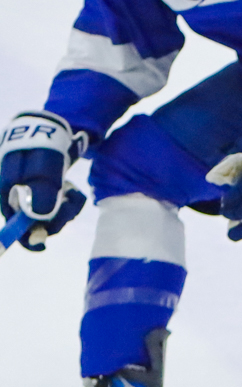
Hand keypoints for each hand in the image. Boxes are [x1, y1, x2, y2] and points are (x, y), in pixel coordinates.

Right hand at [0, 111, 88, 250]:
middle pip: (34, 223)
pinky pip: (57, 207)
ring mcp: (30, 193)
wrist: (55, 125)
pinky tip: (74, 191)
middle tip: (72, 203)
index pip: (12, 223)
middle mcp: (15, 194)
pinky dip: (68, 202)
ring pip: (49, 217)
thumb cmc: (44, 145)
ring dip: (66, 210)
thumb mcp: (44, 169)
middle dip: (56, 218)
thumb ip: (40, 195)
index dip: (26, 238)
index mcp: (5, 190)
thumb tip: (39, 222)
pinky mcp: (44, 192)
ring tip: (73, 192)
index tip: (42, 245)